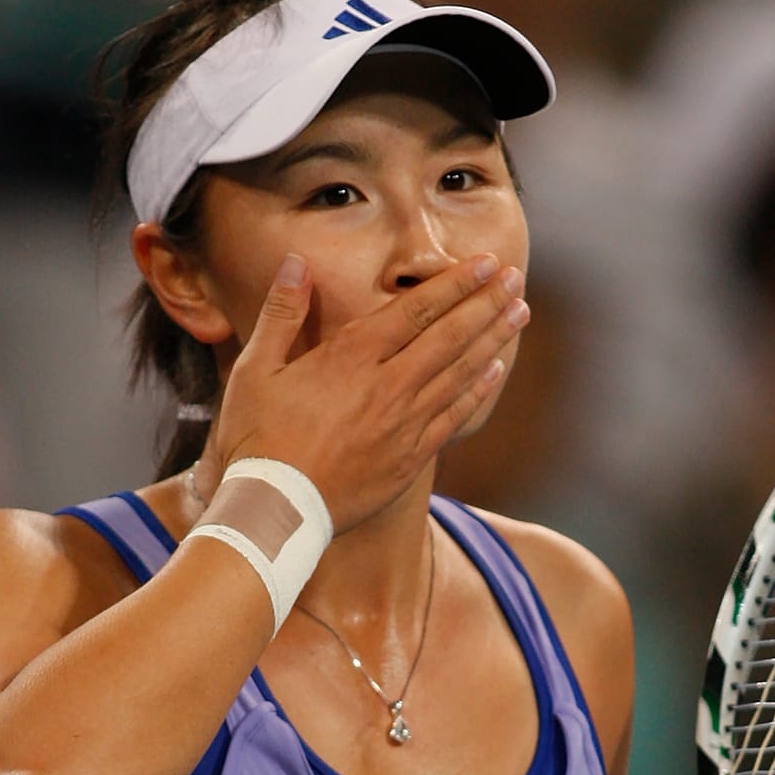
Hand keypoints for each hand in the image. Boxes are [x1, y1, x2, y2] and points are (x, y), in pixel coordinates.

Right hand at [208, 252, 527, 531]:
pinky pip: (455, 416)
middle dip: (486, 302)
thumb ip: (282, 313)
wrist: (274, 511)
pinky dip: (478, 390)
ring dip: (493, 339)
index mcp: (351, 358)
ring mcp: (405, 423)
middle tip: (516, 278)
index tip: (485, 262)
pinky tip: (495, 372)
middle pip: (450, 335)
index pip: (416, 309)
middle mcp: (387, 386)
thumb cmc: (257, 439)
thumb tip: (296, 263)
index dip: (455, 283)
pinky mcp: (411, 457)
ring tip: (519, 313)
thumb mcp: (255, 369)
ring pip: (461, 372)